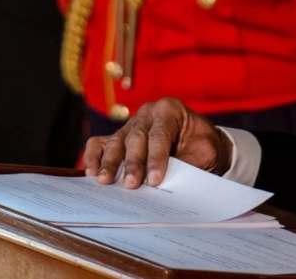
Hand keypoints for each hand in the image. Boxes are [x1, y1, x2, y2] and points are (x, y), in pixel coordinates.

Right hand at [82, 97, 230, 188]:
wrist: (199, 142)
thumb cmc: (202, 146)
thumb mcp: (203, 152)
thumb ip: (187, 162)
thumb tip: (167, 181)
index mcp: (170, 110)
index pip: (160, 134)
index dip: (157, 158)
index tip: (155, 180)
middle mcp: (147, 113)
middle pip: (136, 137)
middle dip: (133, 163)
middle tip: (131, 185)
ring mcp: (130, 124)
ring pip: (116, 140)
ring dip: (111, 163)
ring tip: (105, 181)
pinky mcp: (119, 136)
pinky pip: (100, 142)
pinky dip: (94, 156)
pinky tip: (92, 172)